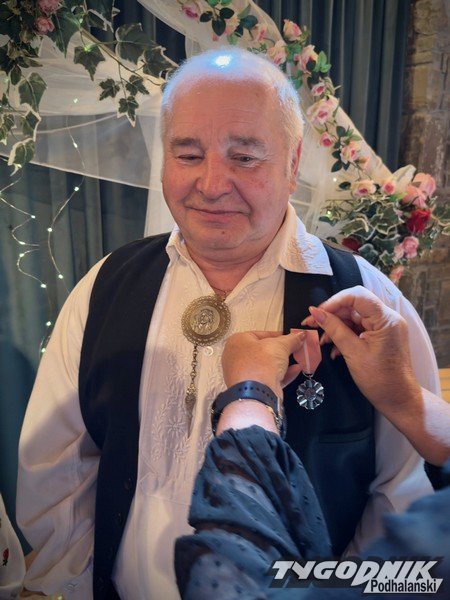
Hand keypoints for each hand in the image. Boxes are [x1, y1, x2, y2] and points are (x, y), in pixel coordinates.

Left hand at [222, 331, 304, 397]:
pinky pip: (269, 379)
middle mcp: (236, 358)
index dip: (277, 335)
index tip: (290, 337)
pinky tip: (296, 370)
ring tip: (298, 359)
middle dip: (281, 351)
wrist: (256, 393)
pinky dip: (282, 375)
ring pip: (266, 366)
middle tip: (294, 348)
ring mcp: (243, 375)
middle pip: (263, 351)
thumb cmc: (261, 362)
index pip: (259, 334)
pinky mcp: (252, 389)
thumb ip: (291, 340)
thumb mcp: (280, 346)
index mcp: (237, 342)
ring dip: (283, 363)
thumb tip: (299, 335)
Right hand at [302, 286, 420, 412]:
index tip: (317, 313)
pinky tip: (333, 349)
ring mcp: (385, 327)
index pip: (357, 296)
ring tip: (322, 341)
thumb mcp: (353, 352)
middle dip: (332, 315)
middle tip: (311, 324)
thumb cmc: (379, 379)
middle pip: (354, 306)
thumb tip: (316, 312)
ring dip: (336, 327)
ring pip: (354, 318)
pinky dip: (345, 336)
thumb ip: (334, 329)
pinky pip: (359, 329)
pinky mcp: (381, 336)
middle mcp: (387, 318)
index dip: (334, 302)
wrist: (398, 400)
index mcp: (385, 319)